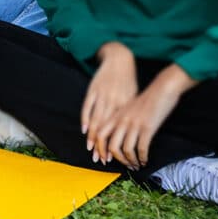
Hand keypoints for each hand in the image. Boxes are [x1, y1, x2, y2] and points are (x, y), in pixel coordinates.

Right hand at [82, 42, 136, 161]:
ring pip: (96, 120)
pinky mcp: (93, 89)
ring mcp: (102, 96)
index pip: (118, 130)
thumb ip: (129, 111)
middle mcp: (113, 102)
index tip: (112, 158)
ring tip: (90, 149)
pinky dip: (85, 118)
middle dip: (102, 146)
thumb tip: (128, 130)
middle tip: (99, 159)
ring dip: (93, 137)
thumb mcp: (133, 96)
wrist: (119, 59)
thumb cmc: (128, 79)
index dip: (114, 145)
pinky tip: (85, 130)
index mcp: (125, 105)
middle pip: (106, 129)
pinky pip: (87, 107)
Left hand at [95, 64, 194, 168]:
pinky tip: (145, 160)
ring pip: (126, 150)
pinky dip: (142, 157)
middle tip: (124, 166)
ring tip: (136, 165)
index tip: (104, 160)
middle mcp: (122, 121)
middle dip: (116, 160)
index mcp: (116, 116)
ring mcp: (134, 124)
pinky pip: (142, 148)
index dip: (100, 149)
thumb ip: (120, 120)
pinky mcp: (147, 128)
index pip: (101, 135)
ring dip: (131, 161)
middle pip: (112, 146)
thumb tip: (116, 138)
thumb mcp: (127, 108)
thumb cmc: (146, 100)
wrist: (161, 89)